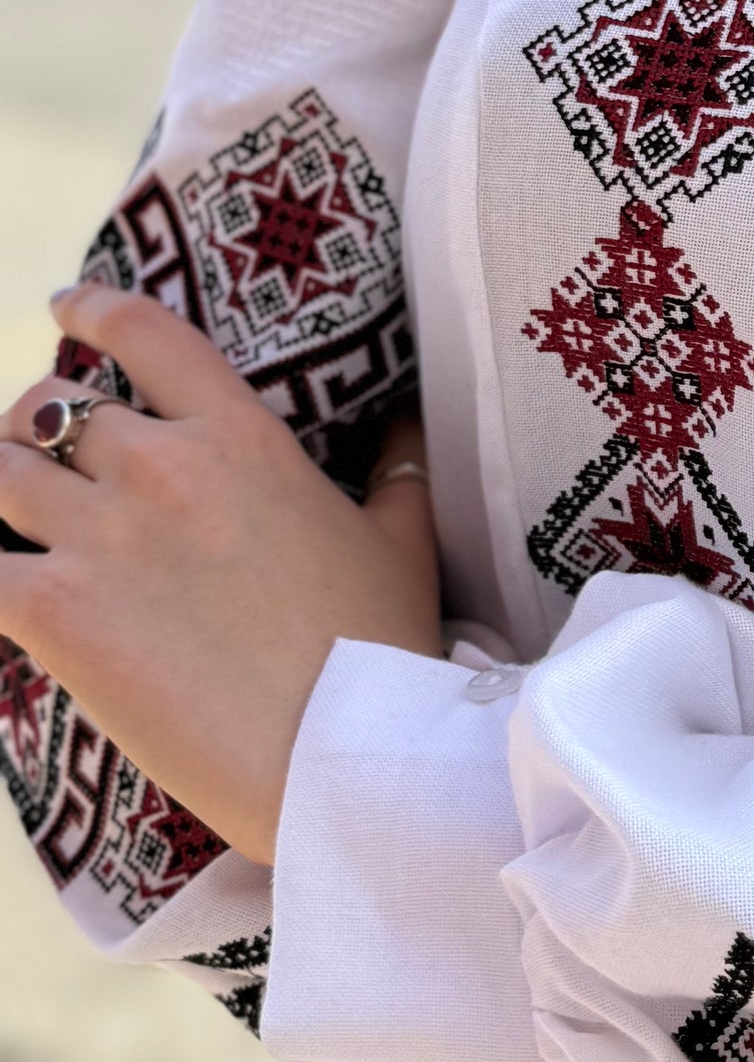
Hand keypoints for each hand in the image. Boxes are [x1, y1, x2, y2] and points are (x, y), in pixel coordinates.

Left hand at [0, 284, 442, 866]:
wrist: (339, 754)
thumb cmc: (380, 647)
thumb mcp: (403, 540)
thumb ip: (397, 469)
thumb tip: (406, 422)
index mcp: (240, 435)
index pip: (145, 334)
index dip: (93, 309)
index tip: (69, 308)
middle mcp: (159, 466)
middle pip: (52, 409)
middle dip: (34, 424)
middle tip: (38, 451)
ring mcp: (98, 537)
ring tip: (7, 504)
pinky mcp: (53, 614)